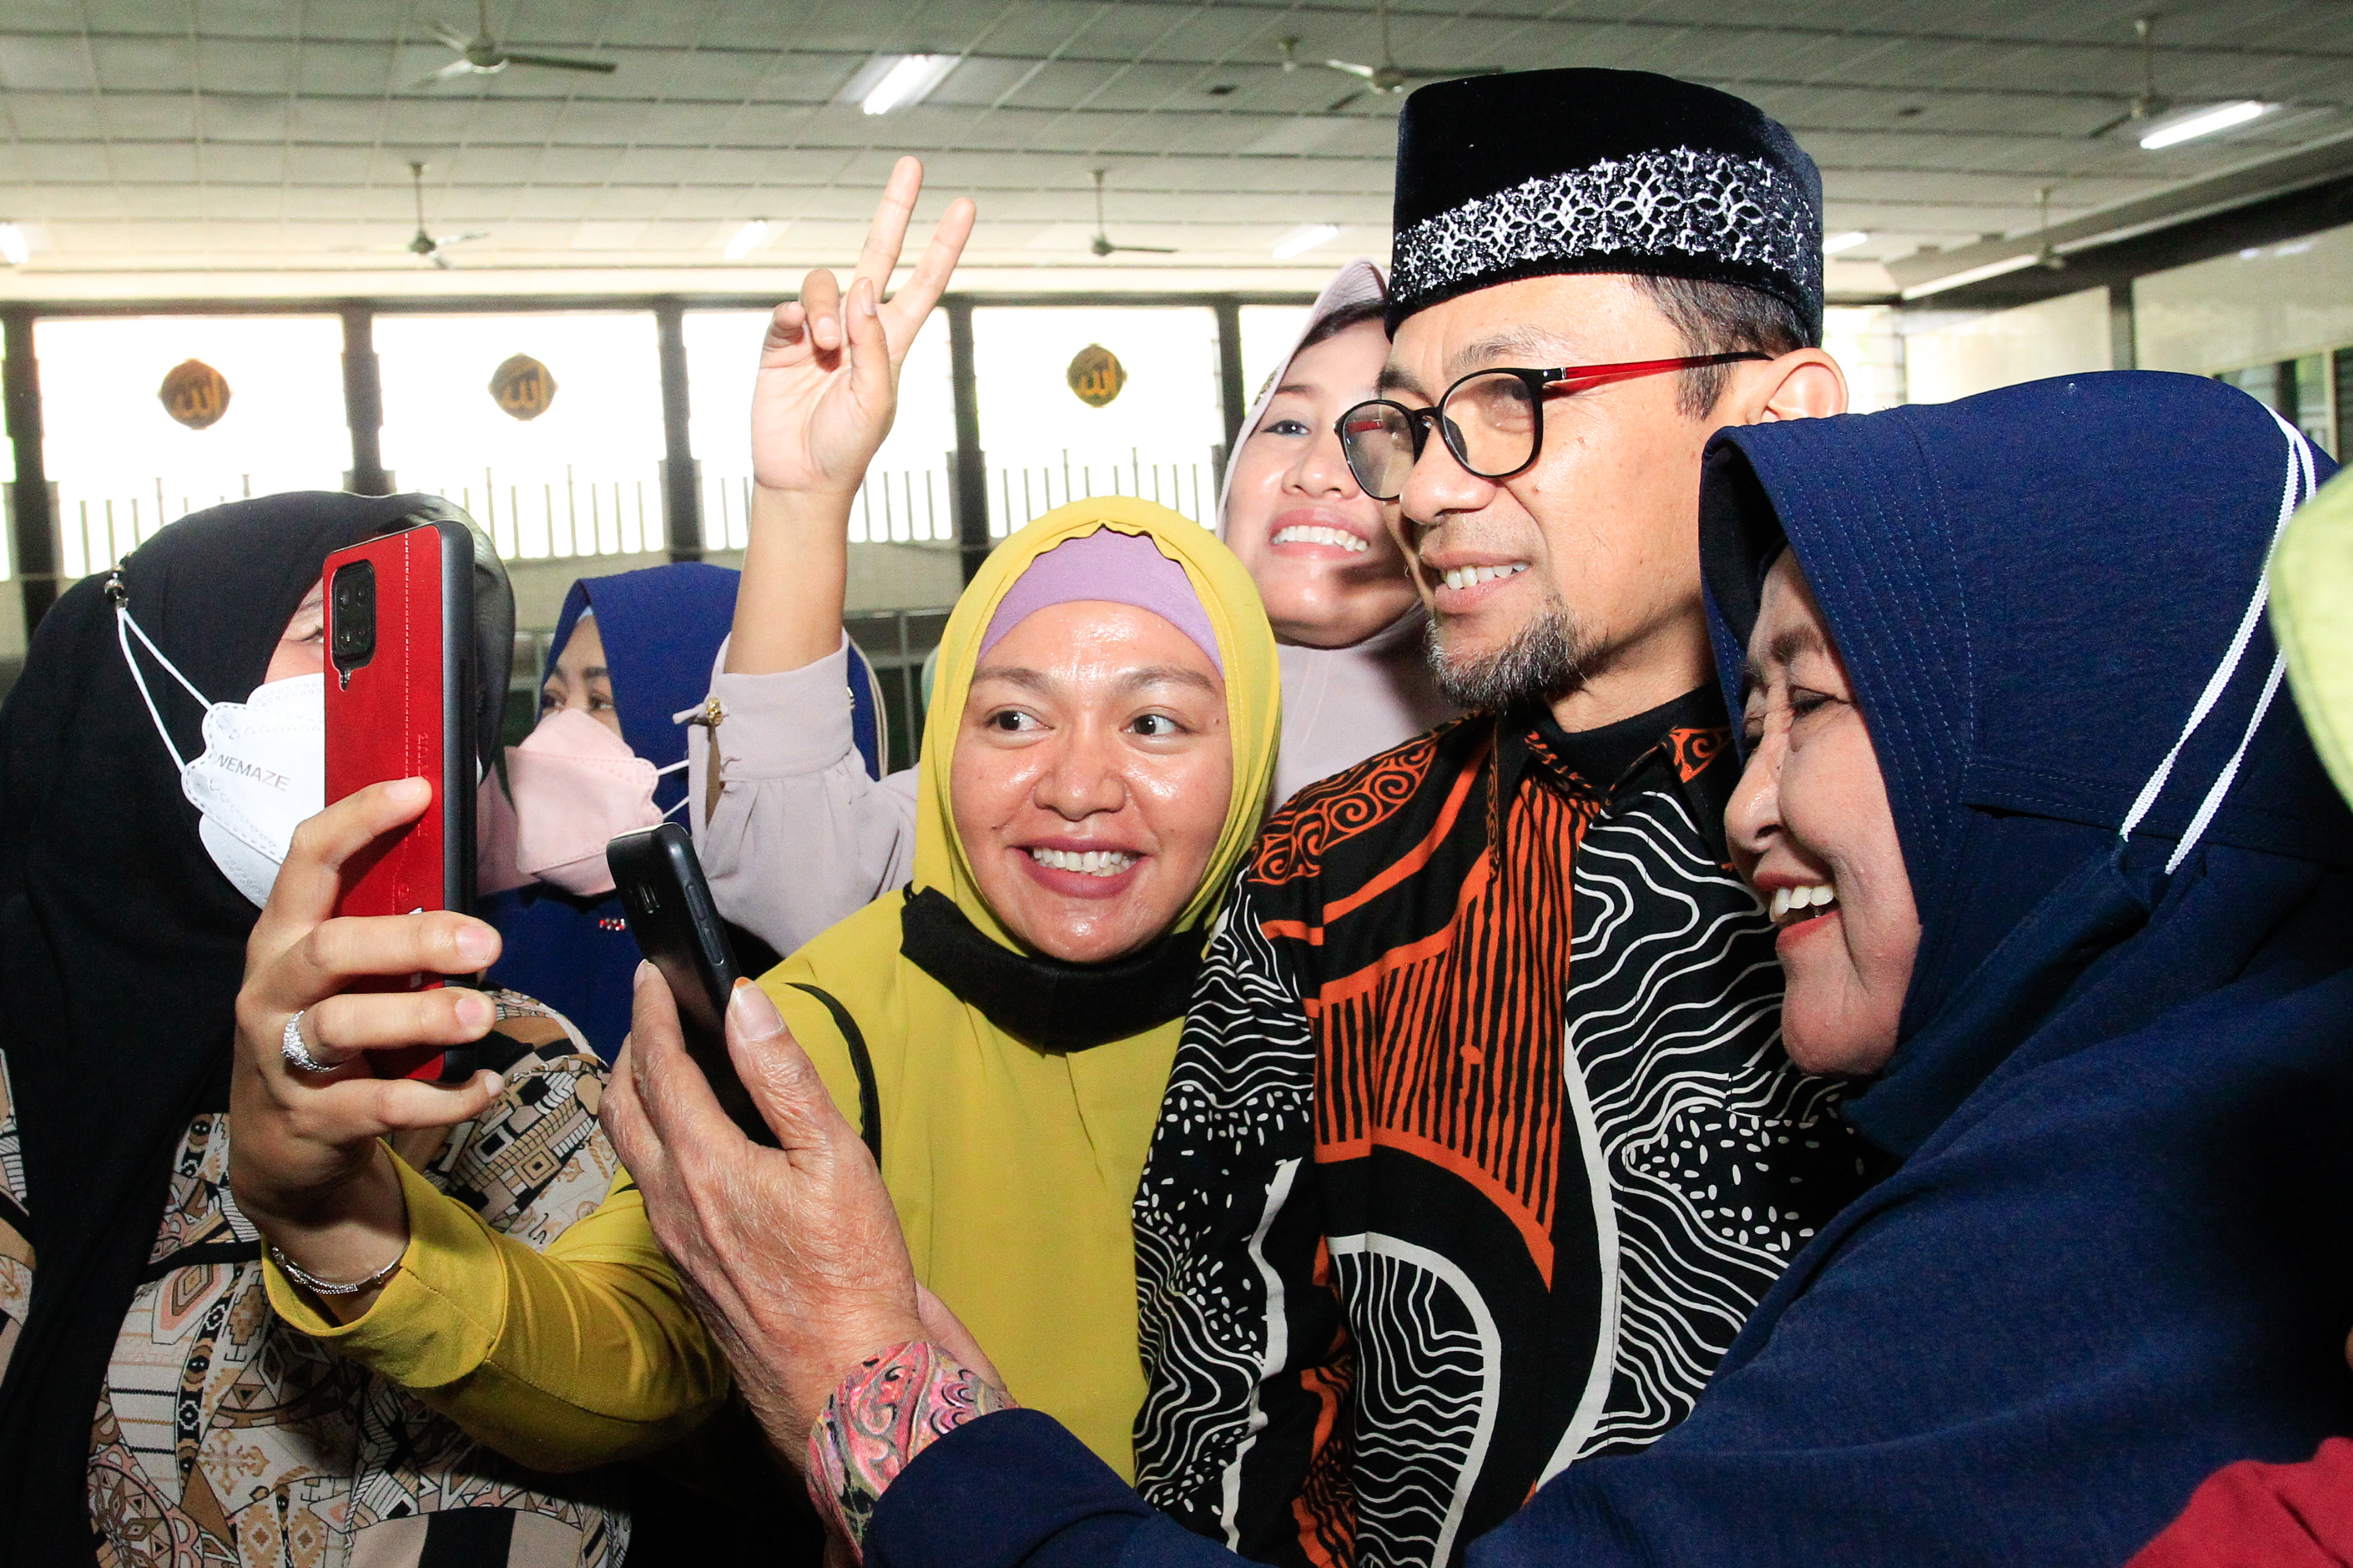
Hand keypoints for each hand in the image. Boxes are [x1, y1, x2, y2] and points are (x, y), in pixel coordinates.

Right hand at [229, 778, 508, 1303]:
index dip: (358, 819)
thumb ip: (384, 929)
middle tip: (486, 942)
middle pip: (332, 947)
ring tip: (482, 1014)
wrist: (283, 1145)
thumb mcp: (343, 975)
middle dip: (412, 939)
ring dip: (421, 1017)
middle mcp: (273, 988)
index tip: (417, 790)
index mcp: (283, 937)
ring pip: (343, 1024)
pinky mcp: (311, 1116)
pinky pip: (380, 1105)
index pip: (308, 860)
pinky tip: (485, 1086)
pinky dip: (441, 1098)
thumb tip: (461, 875)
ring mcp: (282, 1054)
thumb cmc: (326, 1032)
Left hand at [602, 966, 932, 1460]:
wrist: (842, 1385)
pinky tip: (697, 1148)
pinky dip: (661, 1146)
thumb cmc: (851, 1275)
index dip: (654, 1010)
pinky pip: (656, 1192)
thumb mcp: (835, 1160)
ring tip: (664, 1069)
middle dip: (630, 1049)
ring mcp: (675, 1242)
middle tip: (650, 1012)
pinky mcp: (689, 1272)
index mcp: (705, 1165)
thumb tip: (744, 1003)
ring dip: (638, 1099)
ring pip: (633, 1153)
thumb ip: (784, 1076)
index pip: (660, 1066)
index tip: (653, 971)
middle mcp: (672, 1202)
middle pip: (622, 1108)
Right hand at [748, 155, 975, 497]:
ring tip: (825, 347)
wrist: (802, 477)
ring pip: (823, 283)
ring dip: (825, 306)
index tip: (964, 206)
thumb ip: (874, 345)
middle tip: (912, 164)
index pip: (923, 282)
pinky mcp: (782, 342)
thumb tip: (863, 290)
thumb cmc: (848, 447)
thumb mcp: (876, 400)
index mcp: (893, 342)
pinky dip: (794, 315)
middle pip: (877, 254)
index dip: (943, 246)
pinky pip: (787, 309)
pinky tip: (800, 336)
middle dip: (895, 210)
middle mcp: (858, 327)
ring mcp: (818, 332)